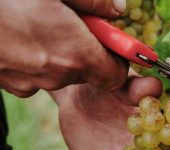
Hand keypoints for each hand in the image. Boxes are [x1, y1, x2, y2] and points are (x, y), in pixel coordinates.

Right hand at [0, 0, 127, 97]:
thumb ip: (94, 0)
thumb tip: (117, 10)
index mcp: (75, 53)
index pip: (116, 75)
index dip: (118, 58)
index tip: (112, 39)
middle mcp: (55, 75)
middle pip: (87, 70)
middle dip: (85, 46)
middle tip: (70, 19)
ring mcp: (27, 82)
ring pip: (57, 70)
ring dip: (56, 49)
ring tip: (36, 20)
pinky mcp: (6, 82)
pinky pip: (31, 72)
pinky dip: (32, 55)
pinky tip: (16, 32)